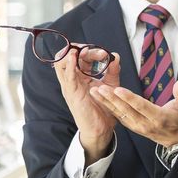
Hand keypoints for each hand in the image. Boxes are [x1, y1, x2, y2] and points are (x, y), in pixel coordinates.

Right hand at [53, 47, 120, 163]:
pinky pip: (67, 76)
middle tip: (98, 53)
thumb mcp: (110, 85)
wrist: (102, 129)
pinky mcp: (72, 93)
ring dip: (70, 53)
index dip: (91, 51)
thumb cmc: (104, 108)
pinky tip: (72, 55)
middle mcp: (73, 80)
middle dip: (82, 49)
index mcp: (81, 77)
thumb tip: (115, 56)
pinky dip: (68, 64)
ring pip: (62, 64)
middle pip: (69, 56)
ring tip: (78, 48)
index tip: (105, 54)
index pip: (80, 56)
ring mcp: (70, 86)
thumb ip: (113, 71)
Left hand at [89, 79, 177, 146]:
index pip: (142, 107)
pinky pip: (119, 117)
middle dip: (112, 99)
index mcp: (159, 118)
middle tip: (100, 88)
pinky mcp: (133, 127)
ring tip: (95, 92)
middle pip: (127, 110)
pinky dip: (109, 108)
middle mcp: (146, 124)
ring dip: (106, 103)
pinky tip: (100, 100)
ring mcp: (138, 127)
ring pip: (120, 114)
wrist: (177, 138)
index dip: (130, 98)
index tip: (118, 89)